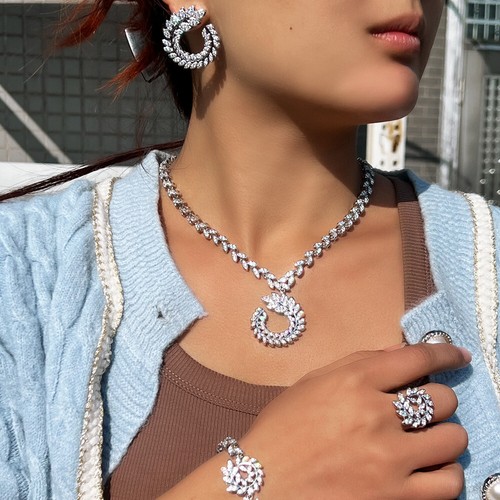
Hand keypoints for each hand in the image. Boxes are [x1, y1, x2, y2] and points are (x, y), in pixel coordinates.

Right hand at [240, 343, 469, 499]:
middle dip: (439, 400)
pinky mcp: (395, 497)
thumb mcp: (313, 383)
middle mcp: (375, 415)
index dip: (444, 354)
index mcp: (353, 381)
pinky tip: (429, 469)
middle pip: (442, 399)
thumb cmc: (281, 429)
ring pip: (453, 439)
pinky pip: (448, 484)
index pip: (416, 359)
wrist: (261, 484)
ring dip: (445, 436)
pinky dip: (445, 473)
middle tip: (425, 408)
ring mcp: (388, 459)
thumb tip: (401, 353)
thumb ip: (358, 364)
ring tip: (428, 440)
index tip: (458, 357)